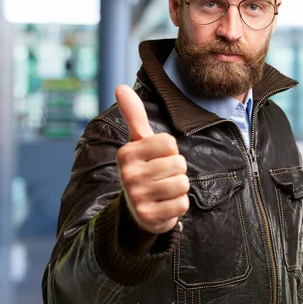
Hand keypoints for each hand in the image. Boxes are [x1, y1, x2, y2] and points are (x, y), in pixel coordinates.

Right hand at [115, 85, 189, 234]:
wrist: (137, 209)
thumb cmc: (143, 167)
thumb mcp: (138, 142)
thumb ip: (134, 115)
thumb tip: (120, 87)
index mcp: (126, 153)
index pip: (169, 143)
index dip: (169, 151)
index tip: (157, 158)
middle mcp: (128, 175)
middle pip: (179, 163)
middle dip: (176, 170)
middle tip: (161, 177)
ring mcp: (137, 197)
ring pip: (182, 184)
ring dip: (178, 188)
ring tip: (164, 190)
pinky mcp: (148, 217)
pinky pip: (182, 204)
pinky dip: (178, 205)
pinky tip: (165, 205)